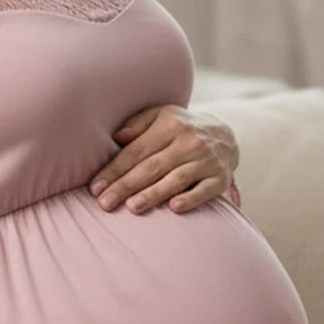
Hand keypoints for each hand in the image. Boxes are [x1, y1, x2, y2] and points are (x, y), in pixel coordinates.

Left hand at [89, 104, 240, 214]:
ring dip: (153, 194)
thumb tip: (117, 137)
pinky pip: (205, 190)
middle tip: (105, 203)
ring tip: (132, 207)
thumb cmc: (183, 128)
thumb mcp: (162, 115)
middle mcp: (189, 142)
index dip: (115, 170)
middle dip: (126, 186)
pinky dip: (191, 199)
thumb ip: (138, 123)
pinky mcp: (220, 178)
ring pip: (175, 179)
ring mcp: (206, 160)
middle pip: (152, 167)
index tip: (95, 187)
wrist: (227, 135)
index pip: (137, 151)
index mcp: (170, 125)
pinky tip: (174, 208)